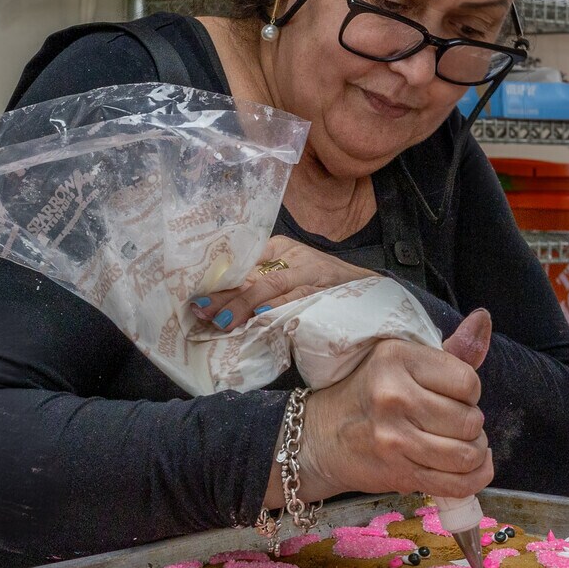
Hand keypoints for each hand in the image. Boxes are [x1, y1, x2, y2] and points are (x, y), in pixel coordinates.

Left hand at [193, 235, 375, 331]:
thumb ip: (262, 287)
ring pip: (270, 286)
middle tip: (199, 309)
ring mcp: (308, 272)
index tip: (196, 294)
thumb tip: (223, 306)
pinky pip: (295, 300)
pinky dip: (276, 309)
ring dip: (244, 304)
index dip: (219, 278)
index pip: (243, 261)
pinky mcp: (322, 289)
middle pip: (252, 274)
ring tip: (221, 319)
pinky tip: (258, 316)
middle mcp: (292, 256)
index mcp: (280, 248)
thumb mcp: (291, 278)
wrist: (372, 291)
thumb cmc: (326, 286)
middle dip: (224, 294)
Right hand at [290, 311, 494, 501]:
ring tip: (458, 444)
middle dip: (471, 424)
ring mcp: (395, 438)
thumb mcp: (401, 360)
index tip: (452, 395)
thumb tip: (484, 319)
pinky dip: (473, 478)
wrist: (318, 438)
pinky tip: (467, 468)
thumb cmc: (366, 394)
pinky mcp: (398, 471)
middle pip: (471, 420)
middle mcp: (394, 396)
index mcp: (397, 358)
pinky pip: (457, 484)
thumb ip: (450, 348)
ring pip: (468, 453)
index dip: (469, 392)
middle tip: (452, 422)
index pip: (467, 381)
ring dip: (473, 452)